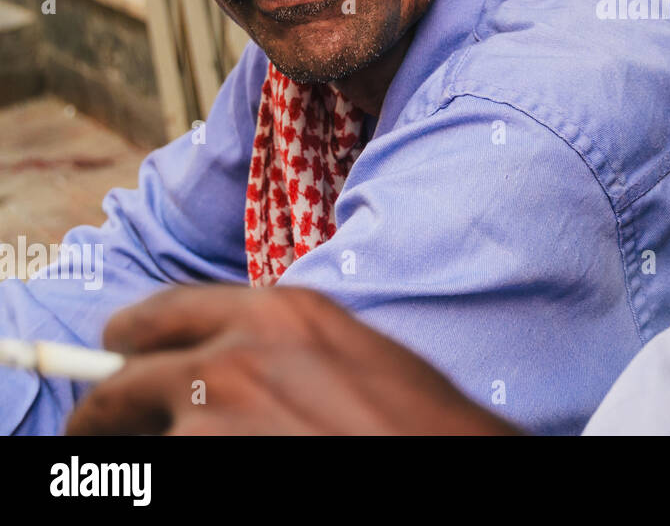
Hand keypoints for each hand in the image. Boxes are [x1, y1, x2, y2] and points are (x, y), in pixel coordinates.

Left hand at [64, 285, 519, 434]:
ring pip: (139, 447)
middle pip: (119, 384)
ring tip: (195, 462)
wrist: (441, 456)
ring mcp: (210, 422)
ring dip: (153, 458)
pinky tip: (221, 484)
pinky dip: (171, 479)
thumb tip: (218, 364)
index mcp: (275, 313)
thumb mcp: (347, 350)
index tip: (117, 361)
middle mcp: (233, 357)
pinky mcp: (199, 469)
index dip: (130, 343)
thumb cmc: (416, 420)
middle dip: (105, 416)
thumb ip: (277, 346)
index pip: (159, 315)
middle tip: (99, 438)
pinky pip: (159, 476)